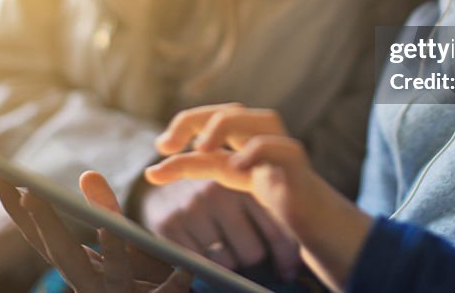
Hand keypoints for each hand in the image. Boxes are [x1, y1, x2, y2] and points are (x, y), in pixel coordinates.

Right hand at [0, 172, 192, 292]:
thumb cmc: (140, 280)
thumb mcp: (124, 242)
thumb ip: (107, 210)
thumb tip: (87, 174)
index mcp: (81, 269)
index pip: (45, 240)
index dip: (22, 215)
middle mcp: (92, 286)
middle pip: (65, 257)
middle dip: (48, 226)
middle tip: (31, 192)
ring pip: (114, 278)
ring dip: (114, 254)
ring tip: (112, 228)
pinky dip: (171, 287)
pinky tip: (183, 275)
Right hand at [139, 178, 300, 279]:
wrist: (162, 183)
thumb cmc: (212, 195)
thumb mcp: (239, 190)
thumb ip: (266, 212)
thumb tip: (291, 265)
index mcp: (243, 181)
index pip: (275, 230)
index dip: (286, 258)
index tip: (287, 272)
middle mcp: (217, 192)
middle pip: (253, 252)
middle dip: (252, 258)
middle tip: (246, 254)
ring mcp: (192, 209)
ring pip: (226, 263)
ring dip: (228, 264)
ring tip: (221, 248)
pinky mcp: (169, 226)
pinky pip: (199, 265)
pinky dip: (203, 266)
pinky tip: (203, 253)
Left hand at [145, 104, 372, 290]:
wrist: (306, 210)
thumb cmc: (266, 184)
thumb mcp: (222, 173)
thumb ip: (190, 167)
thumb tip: (150, 172)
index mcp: (242, 128)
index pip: (210, 114)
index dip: (183, 124)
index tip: (162, 147)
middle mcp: (262, 128)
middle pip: (229, 110)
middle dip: (195, 121)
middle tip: (168, 146)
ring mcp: (281, 141)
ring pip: (258, 118)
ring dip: (225, 126)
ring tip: (203, 148)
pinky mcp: (295, 159)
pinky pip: (277, 147)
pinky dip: (255, 152)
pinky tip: (237, 168)